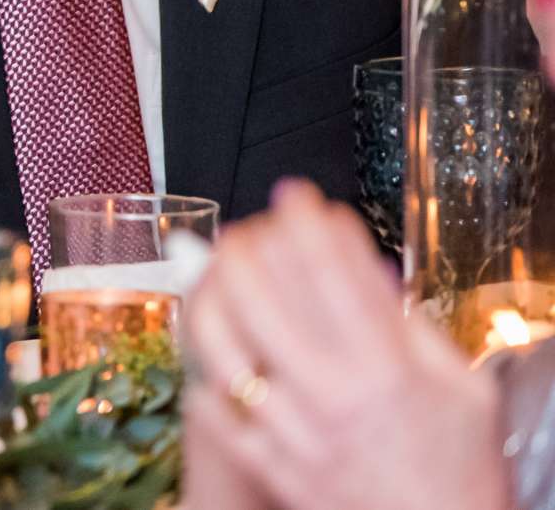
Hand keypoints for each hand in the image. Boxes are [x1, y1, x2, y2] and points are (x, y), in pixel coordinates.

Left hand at [182, 180, 510, 509]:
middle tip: (250, 228)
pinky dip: (202, 367)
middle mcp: (331, 395)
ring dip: (207, 294)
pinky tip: (208, 344)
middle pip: (258, 291)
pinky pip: (212, 404)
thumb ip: (413, 328)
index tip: (295, 195)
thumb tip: (365, 271)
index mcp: (385, 370)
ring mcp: (291, 430)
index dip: (306, 218)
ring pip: (219, 341)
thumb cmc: (457, 470)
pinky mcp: (266, 463)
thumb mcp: (462, 389)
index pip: (330, 269)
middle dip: (246, 242)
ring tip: (212, 272)